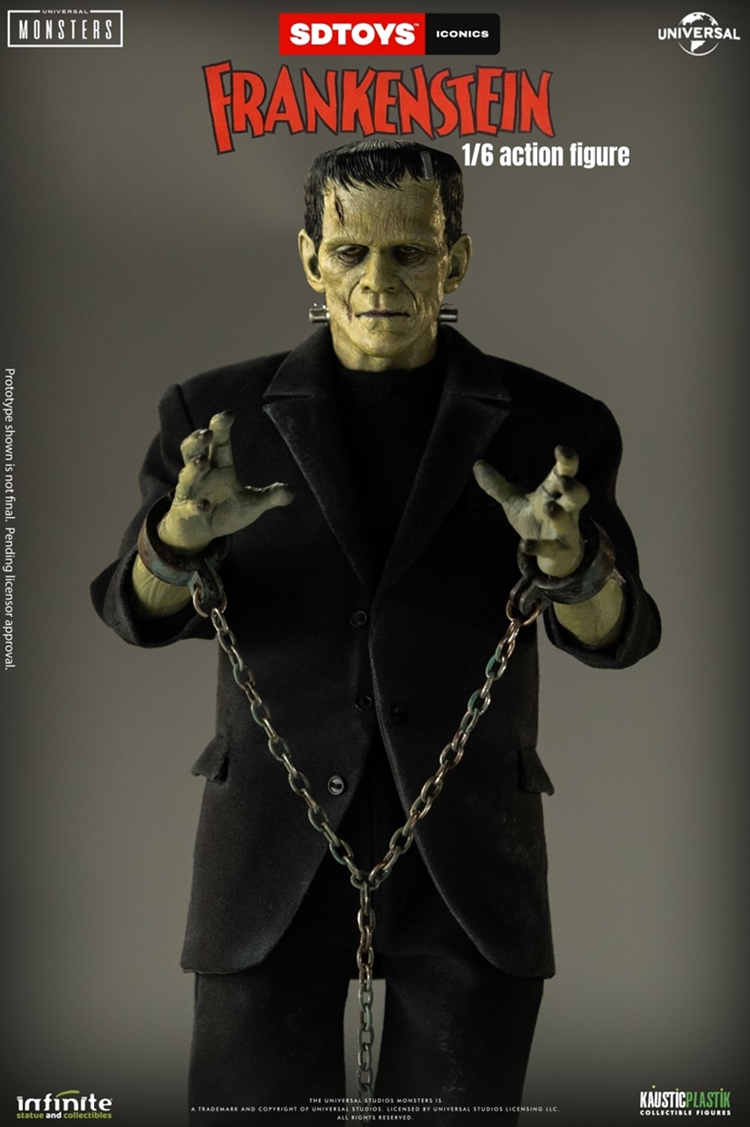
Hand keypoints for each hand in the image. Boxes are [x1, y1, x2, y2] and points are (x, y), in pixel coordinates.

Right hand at [159, 411, 293, 551]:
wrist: (201, 533)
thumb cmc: (226, 510)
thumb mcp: (251, 503)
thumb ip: (270, 496)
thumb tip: (292, 492)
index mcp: (219, 466)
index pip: (218, 442)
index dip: (220, 427)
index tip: (228, 413)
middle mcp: (201, 475)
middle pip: (192, 450)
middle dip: (197, 440)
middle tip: (208, 434)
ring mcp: (190, 492)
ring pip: (187, 475)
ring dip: (193, 467)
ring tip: (202, 462)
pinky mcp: (183, 512)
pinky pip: (187, 507)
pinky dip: (195, 506)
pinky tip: (205, 505)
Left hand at [473, 446, 587, 577]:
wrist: (553, 555)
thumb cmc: (535, 520)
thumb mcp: (514, 501)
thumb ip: (497, 485)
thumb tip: (478, 465)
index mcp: (554, 492)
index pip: (565, 473)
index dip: (567, 461)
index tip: (561, 449)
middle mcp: (566, 509)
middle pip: (579, 495)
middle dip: (574, 487)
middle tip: (564, 480)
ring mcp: (565, 531)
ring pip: (569, 522)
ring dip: (560, 515)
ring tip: (549, 507)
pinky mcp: (559, 552)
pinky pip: (552, 549)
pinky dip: (538, 547)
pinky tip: (524, 546)